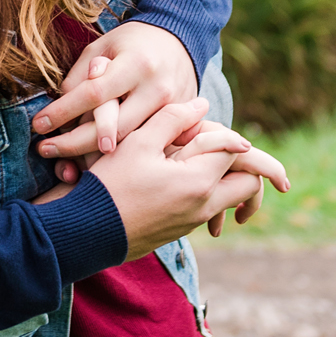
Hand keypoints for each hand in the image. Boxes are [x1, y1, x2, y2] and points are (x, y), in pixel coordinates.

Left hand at [32, 22, 194, 161]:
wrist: (179, 42)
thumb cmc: (132, 44)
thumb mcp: (102, 47)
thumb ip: (80, 76)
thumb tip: (60, 109)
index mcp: (136, 64)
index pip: (94, 94)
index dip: (63, 112)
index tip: (38, 124)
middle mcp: (157, 90)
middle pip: (112, 129)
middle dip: (74, 144)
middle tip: (45, 149)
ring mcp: (171, 111)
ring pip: (128, 144)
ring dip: (92, 157)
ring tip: (63, 162)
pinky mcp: (178, 126)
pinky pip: (143, 147)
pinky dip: (116, 158)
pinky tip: (92, 164)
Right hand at [86, 101, 290, 259]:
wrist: (87, 231)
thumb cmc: (110, 184)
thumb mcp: (138, 142)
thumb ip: (173, 118)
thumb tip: (202, 105)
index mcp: (199, 181)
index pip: (235, 150)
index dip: (224, 132)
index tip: (207, 123)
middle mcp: (204, 206)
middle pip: (248, 185)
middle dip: (248, 166)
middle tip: (243, 154)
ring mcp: (193, 222)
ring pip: (231, 200)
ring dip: (227, 179)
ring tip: (207, 161)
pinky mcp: (180, 231)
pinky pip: (210, 211)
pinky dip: (208, 193)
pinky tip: (180, 178)